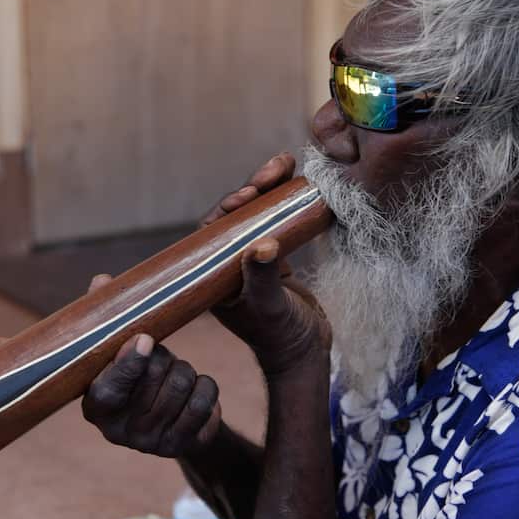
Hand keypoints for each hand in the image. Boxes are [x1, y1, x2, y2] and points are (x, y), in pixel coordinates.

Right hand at [81, 275, 221, 457]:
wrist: (167, 422)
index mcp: (95, 406)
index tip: (145, 338)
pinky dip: (206, 387)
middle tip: (160, 354)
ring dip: (186, 368)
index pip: (110, 388)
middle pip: (157, 376)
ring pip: (184, 385)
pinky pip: (206, 403)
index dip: (129, 363)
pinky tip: (195, 388)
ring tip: (175, 371)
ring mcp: (152, 443)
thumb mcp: (117, 350)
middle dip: (164, 356)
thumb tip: (101, 282)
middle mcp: (120, 432)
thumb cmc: (136, 375)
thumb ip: (108, 319)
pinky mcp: (183, 446)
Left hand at [202, 153, 330, 376]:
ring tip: (289, 164)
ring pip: (257, 213)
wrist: (305, 354)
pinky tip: (301, 184)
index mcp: (213, 273)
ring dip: (271, 188)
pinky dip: (287, 203)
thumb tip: (262, 247)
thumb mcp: (271, 308)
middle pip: (236, 214)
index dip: (228, 207)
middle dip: (255, 187)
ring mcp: (250, 256)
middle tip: (279, 165)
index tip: (249, 194)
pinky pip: (276, 222)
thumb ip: (263, 279)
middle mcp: (228, 261)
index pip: (213, 229)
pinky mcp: (273, 256)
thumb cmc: (282, 336)